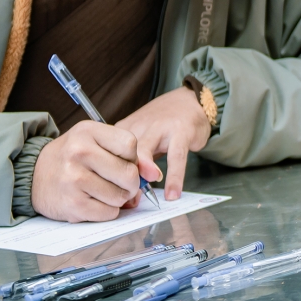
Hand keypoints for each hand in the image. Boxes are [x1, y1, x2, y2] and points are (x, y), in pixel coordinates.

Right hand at [31, 120, 144, 222]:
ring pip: (121, 196)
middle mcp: (79, 152)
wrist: (34, 176)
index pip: (131, 145)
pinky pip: (108, 212)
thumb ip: (127, 154)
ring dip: (118, 199)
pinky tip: (94, 201)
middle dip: (131, 183)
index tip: (121, 161)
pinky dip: (108, 211)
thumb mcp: (95, 143)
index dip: (132, 157)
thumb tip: (153, 173)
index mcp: (87, 131)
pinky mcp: (72, 204)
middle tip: (119, 183)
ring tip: (103, 191)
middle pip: (129, 173)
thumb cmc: (71, 158)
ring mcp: (74, 179)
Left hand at [115, 87, 210, 201]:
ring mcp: (160, 127)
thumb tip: (130, 199)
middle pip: (122, 152)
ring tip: (144, 194)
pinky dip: (174, 177)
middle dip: (122, 176)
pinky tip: (173, 193)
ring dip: (143, 172)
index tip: (114, 196)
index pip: (110, 154)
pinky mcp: (181, 131)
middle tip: (125, 198)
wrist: (190, 101)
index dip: (111, 176)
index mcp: (125, 129)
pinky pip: (176, 156)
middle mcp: (139, 126)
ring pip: (145, 150)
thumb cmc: (163, 125)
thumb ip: (137, 166)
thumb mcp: (145, 140)